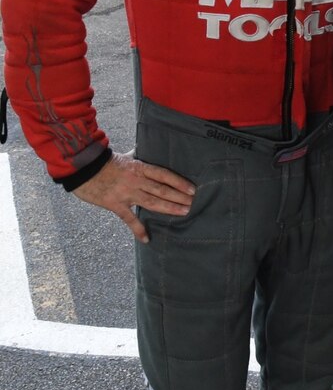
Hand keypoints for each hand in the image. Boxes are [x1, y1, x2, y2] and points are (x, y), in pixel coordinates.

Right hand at [72, 150, 194, 242]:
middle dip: (179, 197)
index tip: (192, 189)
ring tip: (183, 213)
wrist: (81, 168)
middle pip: (162, 190)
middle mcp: (136, 180)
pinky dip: (138, 229)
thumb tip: (145, 150)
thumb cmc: (103, 161)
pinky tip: (146, 238)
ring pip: (151, 202)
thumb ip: (137, 157)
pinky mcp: (114, 204)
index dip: (179, 182)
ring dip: (168, 208)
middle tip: (193, 204)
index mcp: (139, 167)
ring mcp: (126, 193)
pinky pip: (129, 219)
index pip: (164, 175)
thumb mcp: (124, 156)